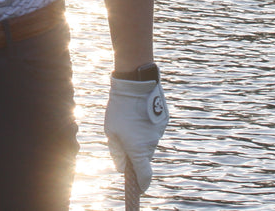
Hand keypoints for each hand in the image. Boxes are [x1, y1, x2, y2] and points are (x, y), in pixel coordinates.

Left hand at [104, 76, 167, 191]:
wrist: (136, 83)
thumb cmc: (119, 108)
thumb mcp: (110, 131)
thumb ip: (116, 152)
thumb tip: (121, 167)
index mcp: (138, 149)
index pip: (144, 175)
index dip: (142, 184)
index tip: (140, 189)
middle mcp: (152, 143)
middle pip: (144, 156)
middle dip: (136, 153)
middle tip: (123, 138)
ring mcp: (159, 132)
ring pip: (149, 142)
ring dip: (141, 137)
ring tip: (130, 119)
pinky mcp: (164, 120)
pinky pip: (154, 129)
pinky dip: (147, 126)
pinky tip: (138, 113)